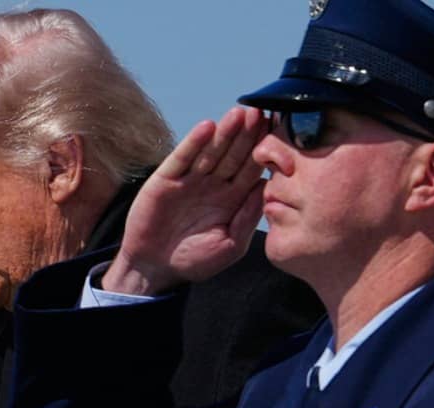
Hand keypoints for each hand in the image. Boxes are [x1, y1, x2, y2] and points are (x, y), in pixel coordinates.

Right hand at [104, 106, 266, 294]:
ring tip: (239, 114)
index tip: (278, 132)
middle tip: (261, 113)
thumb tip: (266, 188)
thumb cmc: (195, 260)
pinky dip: (194, 143)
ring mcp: (190, 179)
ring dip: (225, 132)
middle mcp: (214, 184)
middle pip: (234, 154)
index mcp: (232, 198)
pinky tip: (207, 128)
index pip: (252, 168)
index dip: (264, 150)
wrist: (155, 268)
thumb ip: (247, 218)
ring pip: (211, 151)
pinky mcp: (166, 179)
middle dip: (247, 134)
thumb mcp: (230, 245)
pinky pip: (182, 158)